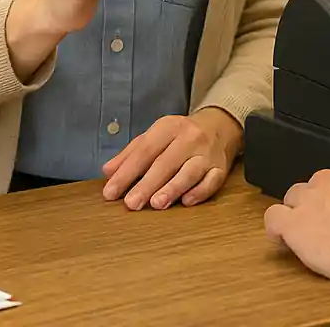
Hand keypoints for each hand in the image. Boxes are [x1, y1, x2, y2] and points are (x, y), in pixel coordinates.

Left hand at [102, 109, 240, 210]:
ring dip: (173, 188)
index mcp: (170, 127)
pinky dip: (200, 191)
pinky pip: (212, 180)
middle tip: (131, 203)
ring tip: (157, 203)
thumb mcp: (156, 135)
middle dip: (147, 184)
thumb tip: (108, 172)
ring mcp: (207, 154)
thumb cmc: (182, 135)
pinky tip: (187, 201)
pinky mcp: (221, 168)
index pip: (145, 150)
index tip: (111, 191)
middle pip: (167, 162)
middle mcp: (190, 138)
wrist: (221, 126)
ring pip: (190, 171)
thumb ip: (131, 153)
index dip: (127, 171)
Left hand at [264, 164, 329, 285]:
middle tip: (325, 228)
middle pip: (312, 187)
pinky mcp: (293, 223)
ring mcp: (308, 199)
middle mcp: (328, 179)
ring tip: (307, 236)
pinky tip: (283, 239)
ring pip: (292, 199)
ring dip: (297, 215)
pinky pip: (273, 218)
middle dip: (315, 205)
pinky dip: (276, 229)